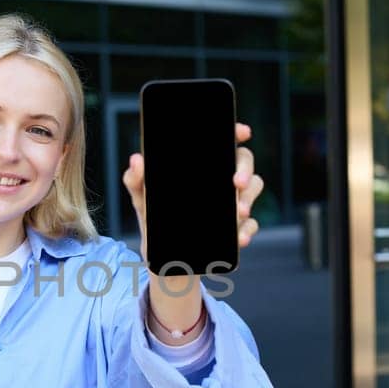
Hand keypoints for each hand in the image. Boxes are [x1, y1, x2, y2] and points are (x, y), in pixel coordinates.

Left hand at [122, 122, 265, 260]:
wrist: (160, 255)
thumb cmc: (153, 216)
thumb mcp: (141, 197)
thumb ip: (135, 179)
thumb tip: (137, 160)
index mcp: (202, 165)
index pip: (224, 140)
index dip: (236, 132)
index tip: (243, 132)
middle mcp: (221, 177)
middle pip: (244, 160)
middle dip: (245, 170)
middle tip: (236, 183)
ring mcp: (232, 200)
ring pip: (254, 187)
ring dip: (248, 199)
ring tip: (238, 212)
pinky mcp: (237, 226)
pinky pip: (251, 223)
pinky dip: (247, 229)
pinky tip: (239, 238)